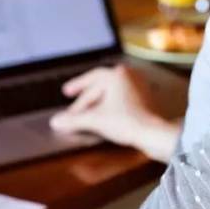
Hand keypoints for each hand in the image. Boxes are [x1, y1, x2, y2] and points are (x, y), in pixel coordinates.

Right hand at [50, 64, 180, 162]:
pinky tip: (105, 115)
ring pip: (112, 92)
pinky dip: (110, 105)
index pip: (91, 78)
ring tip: (87, 112)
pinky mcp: (146, 99)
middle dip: (85, 99)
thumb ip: (74, 120)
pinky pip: (122, 99)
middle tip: (73, 109)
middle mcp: (129, 76)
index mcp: (116, 75)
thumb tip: (55, 122)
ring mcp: (139, 86)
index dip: (77, 85)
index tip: (66, 92)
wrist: (153, 133)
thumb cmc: (127, 122)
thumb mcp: (95, 120)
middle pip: (101, 86)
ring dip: (98, 102)